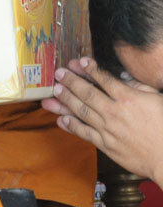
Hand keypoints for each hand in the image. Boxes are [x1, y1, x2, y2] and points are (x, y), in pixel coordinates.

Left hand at [41, 57, 162, 186]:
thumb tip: (121, 76)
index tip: (78, 62)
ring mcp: (108, 129)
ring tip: (54, 91)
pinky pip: (84, 133)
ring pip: (81, 111)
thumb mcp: (155, 99)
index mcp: (128, 98)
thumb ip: (137, 86)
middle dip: (71, 81)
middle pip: (87, 93)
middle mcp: (114, 112)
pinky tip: (60, 118)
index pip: (104, 79)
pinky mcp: (106, 145)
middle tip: (58, 73)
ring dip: (65, 99)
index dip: (90, 69)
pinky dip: (71, 125)